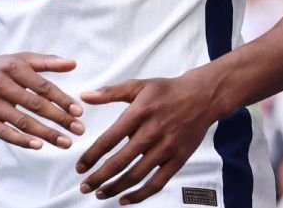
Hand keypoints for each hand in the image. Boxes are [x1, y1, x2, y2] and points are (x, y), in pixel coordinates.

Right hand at [0, 52, 85, 150]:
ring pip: (22, 121)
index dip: (62, 99)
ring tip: (66, 143)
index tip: (79, 111)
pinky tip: (39, 146)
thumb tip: (74, 64)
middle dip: (59, 119)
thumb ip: (47, 62)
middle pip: (34, 104)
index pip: (42, 86)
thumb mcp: (18, 60)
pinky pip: (4, 133)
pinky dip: (22, 140)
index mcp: (12, 67)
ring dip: (46, 134)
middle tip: (80, 130)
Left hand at [75, 71, 217, 203]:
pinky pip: (157, 182)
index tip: (80, 167)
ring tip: (101, 194)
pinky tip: (125, 199)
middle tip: (85, 187)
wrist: (203, 97)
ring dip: (116, 187)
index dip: (92, 156)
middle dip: (99, 177)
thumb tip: (85, 96)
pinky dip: (140, 195)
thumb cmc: (167, 91)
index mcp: (138, 113)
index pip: (109, 139)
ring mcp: (166, 148)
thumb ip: (110, 92)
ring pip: (137, 175)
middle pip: (120, 162)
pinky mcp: (178, 159)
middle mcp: (152, 132)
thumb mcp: (138, 86)